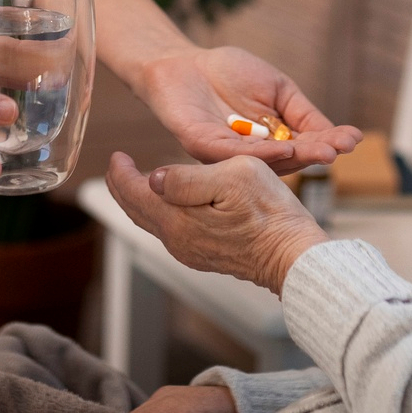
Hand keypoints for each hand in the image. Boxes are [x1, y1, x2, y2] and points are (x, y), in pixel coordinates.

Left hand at [106, 152, 330, 293]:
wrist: (295, 257)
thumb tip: (154, 178)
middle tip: (118, 166)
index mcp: (177, 221)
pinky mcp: (206, 255)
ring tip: (139, 180)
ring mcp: (191, 252)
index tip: (117, 155)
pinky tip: (171, 201)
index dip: (121, 173)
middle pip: (137, 210)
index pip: (134, 193)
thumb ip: (188, 178)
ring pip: (153, 221)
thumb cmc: (271, 214)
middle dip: (123, 187)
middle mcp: (178, 241)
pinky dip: (160, 210)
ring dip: (141, 199)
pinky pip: (171, 230)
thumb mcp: (234, 178)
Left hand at [140, 46, 361, 173]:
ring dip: (295, 156)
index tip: (354, 138)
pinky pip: (234, 154)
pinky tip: (284, 147)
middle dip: (316, 153)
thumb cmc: (230, 74)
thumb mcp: (278, 89)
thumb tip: (335, 133)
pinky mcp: (203, 146)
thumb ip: (302, 111)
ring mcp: (228, 155)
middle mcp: (252, 155)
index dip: (329, 142)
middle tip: (339, 150)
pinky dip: (261, 153)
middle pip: (289, 159)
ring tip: (321, 151)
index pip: (305, 145)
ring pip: (265, 162)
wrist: (185, 63)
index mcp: (272, 142)